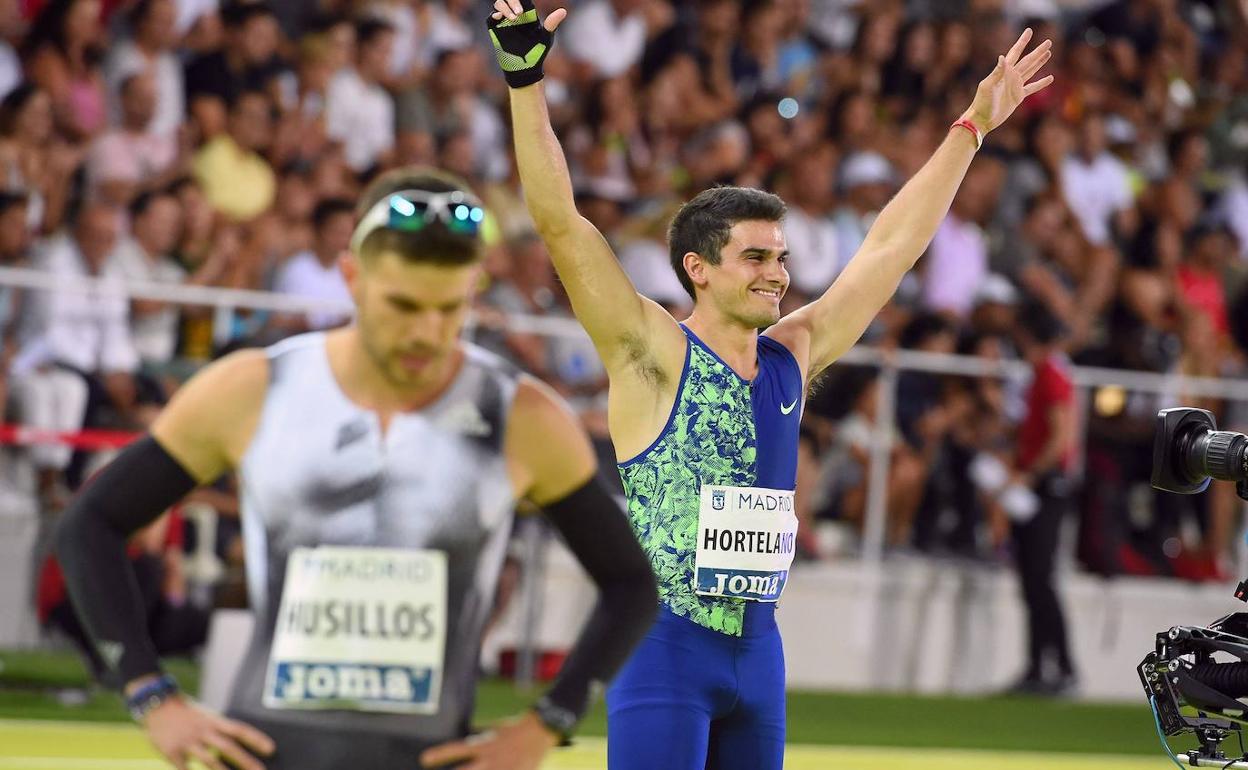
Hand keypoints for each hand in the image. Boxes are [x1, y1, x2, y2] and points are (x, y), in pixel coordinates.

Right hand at [141, 696, 274, 769]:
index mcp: (213, 721)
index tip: (271, 749)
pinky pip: (184, 768)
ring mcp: (187, 741)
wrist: (157, 704)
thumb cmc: (186, 715)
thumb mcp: (205, 718)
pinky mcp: (171, 751)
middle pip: (228, 747)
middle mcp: (203, 730)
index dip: (256, 739)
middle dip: (246, 761)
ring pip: (209, 759)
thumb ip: (220, 731)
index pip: (239, 729)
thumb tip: (239, 744)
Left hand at [420, 711, 558, 769]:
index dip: (439, 754)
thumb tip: (470, 738)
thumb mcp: (496, 731)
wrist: (540, 729)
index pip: (456, 749)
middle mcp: (489, 759)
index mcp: (484, 745)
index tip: (424, 759)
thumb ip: (482, 738)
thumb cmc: (517, 728)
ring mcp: (501, 768)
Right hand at [488, 0, 566, 88]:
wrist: (525, 68)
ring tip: (512, 18)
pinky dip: (494, 14)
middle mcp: (515, 15)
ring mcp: (504, 21)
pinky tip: (499, 17)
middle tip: (519, 13)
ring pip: (499, 3)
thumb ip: (552, 23)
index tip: (523, 9)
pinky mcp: (495, 29)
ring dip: (504, 7)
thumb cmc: (537, 52)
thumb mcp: (546, 37)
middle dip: (512, 1)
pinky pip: (491, 17)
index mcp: (528, 13)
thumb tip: (563, 11)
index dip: (519, 0)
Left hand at [962, 28, 1053, 133]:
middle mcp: (1010, 76)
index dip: (1022, 42)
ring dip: (1039, 62)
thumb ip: (997, 72)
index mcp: (1003, 71)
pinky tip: (1050, 77)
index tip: (1029, 31)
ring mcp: (1015, 86)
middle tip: (1049, 42)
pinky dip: (1041, 83)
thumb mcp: (988, 86)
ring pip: (1031, 71)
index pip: (1015, 53)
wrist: (982, 119)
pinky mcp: (1018, 96)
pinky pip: (1032, 88)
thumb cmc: (982, 102)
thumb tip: (1003, 57)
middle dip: (1038, 51)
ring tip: (1048, 53)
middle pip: (1027, 60)